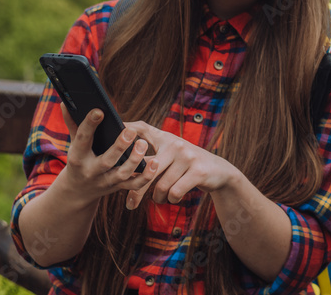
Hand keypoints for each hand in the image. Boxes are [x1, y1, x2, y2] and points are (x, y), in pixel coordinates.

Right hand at [58, 103, 156, 204]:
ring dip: (135, 160)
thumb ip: (73, 123)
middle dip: (119, 146)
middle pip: (106, 161)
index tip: (100, 111)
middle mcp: (92, 171)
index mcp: (78, 157)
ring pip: (122, 174)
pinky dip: (146, 176)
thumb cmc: (79, 159)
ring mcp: (106, 181)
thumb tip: (65, 101)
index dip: (90, 125)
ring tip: (143, 143)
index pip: (83, 139)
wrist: (77, 191)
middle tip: (130, 131)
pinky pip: (134, 185)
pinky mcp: (119, 187)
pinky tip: (155, 162)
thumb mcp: (74, 143)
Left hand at [123, 121, 243, 209]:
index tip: (110, 134)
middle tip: (130, 204)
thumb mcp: (172, 154)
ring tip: (161, 199)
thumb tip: (120, 167)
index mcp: (165, 138)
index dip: (126, 129)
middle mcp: (175, 143)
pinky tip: (174, 198)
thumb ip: (151, 155)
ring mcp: (187, 156)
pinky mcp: (198, 170)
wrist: (220, 172)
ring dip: (159, 198)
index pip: (142, 128)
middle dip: (136, 189)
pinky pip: (174, 192)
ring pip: (160, 185)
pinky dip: (172, 199)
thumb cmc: (187, 167)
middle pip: (146, 168)